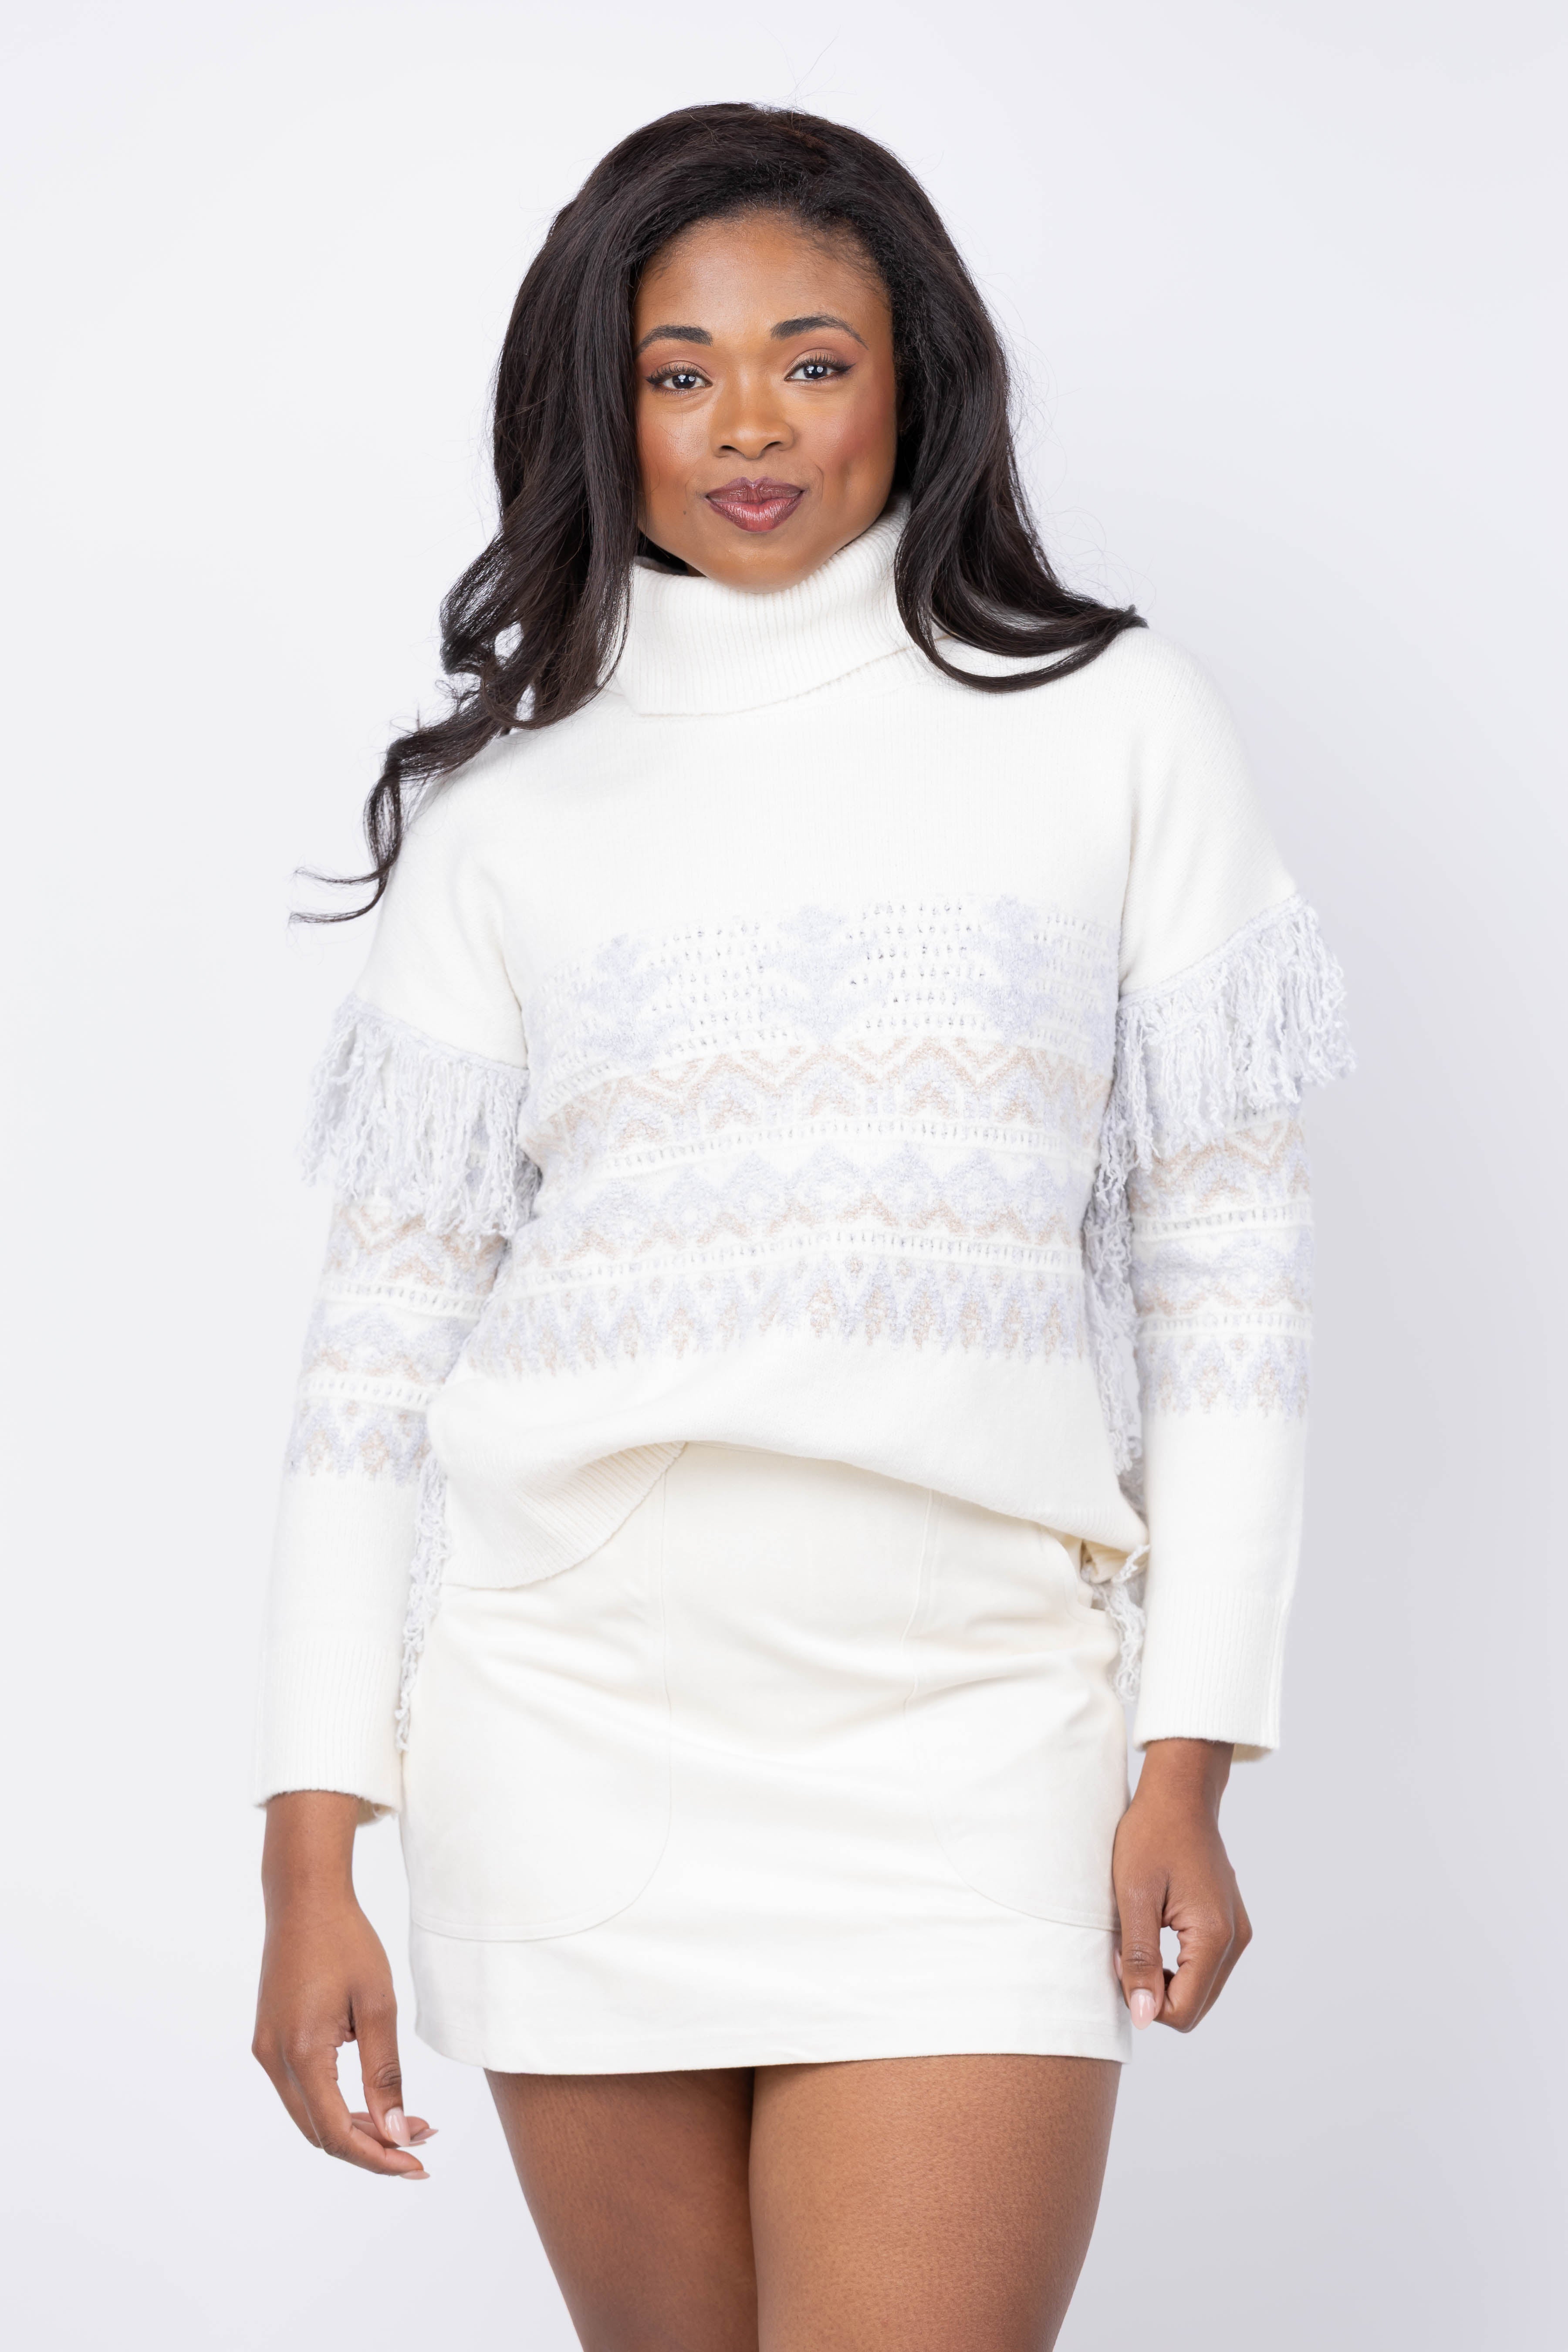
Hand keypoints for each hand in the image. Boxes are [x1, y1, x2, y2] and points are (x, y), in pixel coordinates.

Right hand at [253, 1791, 434, 2177]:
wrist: (304, 1897)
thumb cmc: (345, 1942)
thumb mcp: (378, 2005)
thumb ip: (384, 2073)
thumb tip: (395, 2134)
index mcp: (301, 2052)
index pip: (337, 2133)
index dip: (378, 2157)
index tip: (418, 2164)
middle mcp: (274, 2059)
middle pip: (321, 2133)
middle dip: (372, 2146)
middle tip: (421, 2138)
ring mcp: (266, 2050)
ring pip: (309, 2116)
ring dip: (354, 2127)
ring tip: (405, 2121)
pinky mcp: (269, 2039)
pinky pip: (301, 2090)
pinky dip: (335, 2102)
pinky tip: (371, 2095)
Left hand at [1112, 1738, 1250, 2031]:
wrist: (1179, 1795)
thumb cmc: (1151, 1836)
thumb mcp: (1134, 1896)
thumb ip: (1140, 1958)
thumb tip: (1144, 2016)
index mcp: (1215, 1937)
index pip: (1182, 2011)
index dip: (1144, 1998)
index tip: (1122, 1958)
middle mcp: (1235, 1941)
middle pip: (1195, 2007)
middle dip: (1156, 1993)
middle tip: (1127, 1951)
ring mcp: (1237, 1933)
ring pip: (1200, 1990)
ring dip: (1166, 1979)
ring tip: (1140, 1937)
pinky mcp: (1231, 1925)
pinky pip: (1205, 1967)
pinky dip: (1178, 1964)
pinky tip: (1156, 1932)